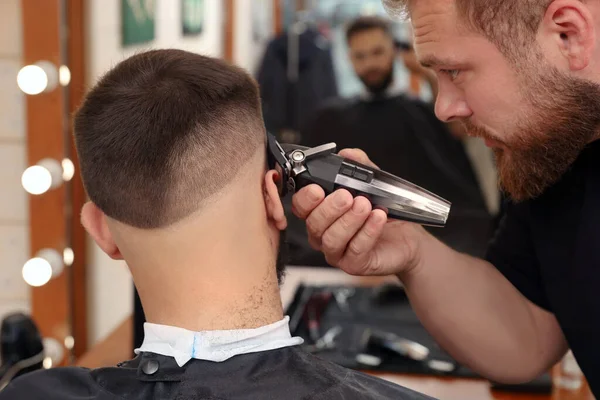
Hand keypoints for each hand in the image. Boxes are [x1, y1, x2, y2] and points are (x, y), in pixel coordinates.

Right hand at [291, 148, 425, 276]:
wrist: (406, 238)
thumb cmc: (382, 213)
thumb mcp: (371, 184)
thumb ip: (359, 167)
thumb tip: (348, 154)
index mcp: (320, 214)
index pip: (300, 208)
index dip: (305, 199)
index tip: (318, 189)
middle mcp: (323, 234)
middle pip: (314, 224)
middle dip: (329, 208)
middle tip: (347, 195)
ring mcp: (336, 252)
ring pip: (332, 239)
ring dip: (349, 220)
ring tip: (365, 205)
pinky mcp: (354, 264)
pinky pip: (355, 249)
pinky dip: (367, 231)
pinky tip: (377, 218)